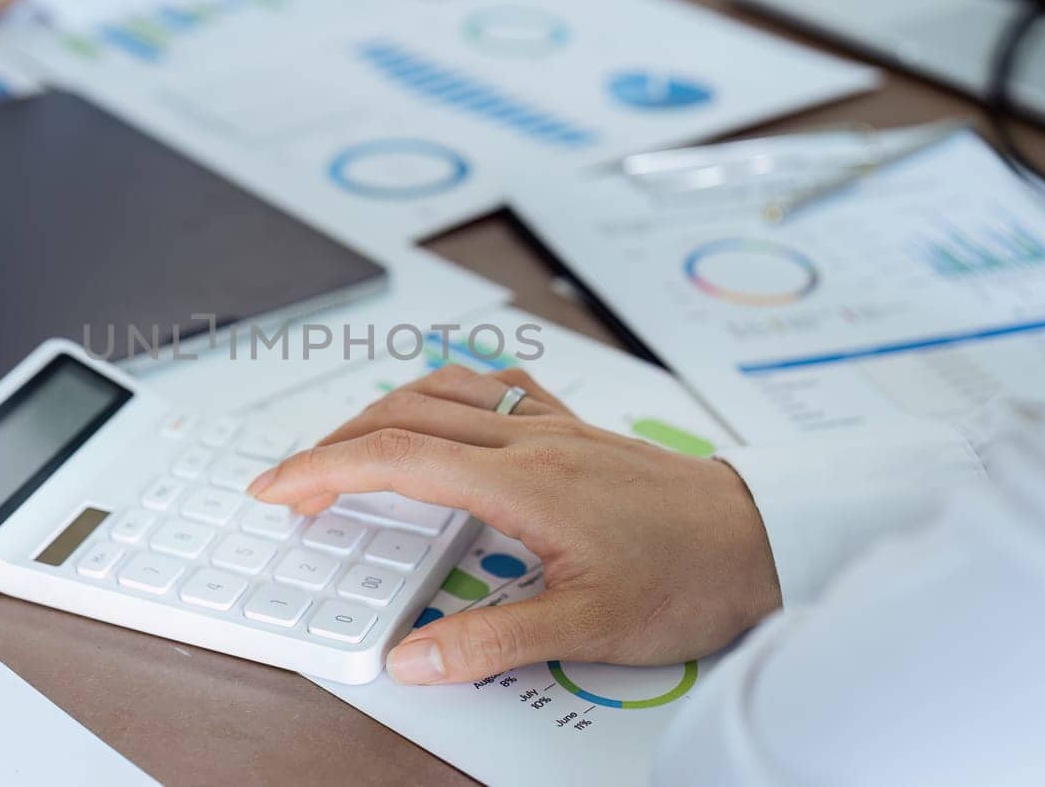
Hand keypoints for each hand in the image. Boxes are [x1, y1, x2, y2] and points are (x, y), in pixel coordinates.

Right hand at [247, 366, 780, 684]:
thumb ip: (494, 641)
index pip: (395, 459)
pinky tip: (442, 405)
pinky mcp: (574, 429)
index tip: (278, 490)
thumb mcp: (589, 626)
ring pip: (442, 390)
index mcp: (522, 483)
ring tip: (346, 446)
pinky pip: (492, 386)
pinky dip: (444, 389)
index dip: (322, 471)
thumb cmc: (691, 574)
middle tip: (296, 483)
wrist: (766, 538)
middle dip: (333, 444)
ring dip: (379, 411)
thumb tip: (415, 658)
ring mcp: (552, 427)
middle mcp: (529, 441)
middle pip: (403, 414)